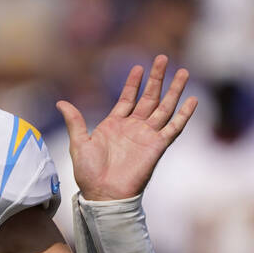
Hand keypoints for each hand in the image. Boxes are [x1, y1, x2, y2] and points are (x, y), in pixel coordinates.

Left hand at [56, 54, 196, 200]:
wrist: (104, 194)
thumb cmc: (89, 173)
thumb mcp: (79, 143)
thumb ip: (75, 121)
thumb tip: (60, 102)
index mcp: (114, 125)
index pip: (127, 98)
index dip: (133, 83)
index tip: (139, 67)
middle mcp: (133, 127)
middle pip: (149, 97)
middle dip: (156, 78)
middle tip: (162, 58)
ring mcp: (147, 136)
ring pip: (164, 107)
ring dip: (174, 90)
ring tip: (183, 72)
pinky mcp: (158, 146)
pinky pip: (174, 127)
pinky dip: (184, 114)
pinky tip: (192, 100)